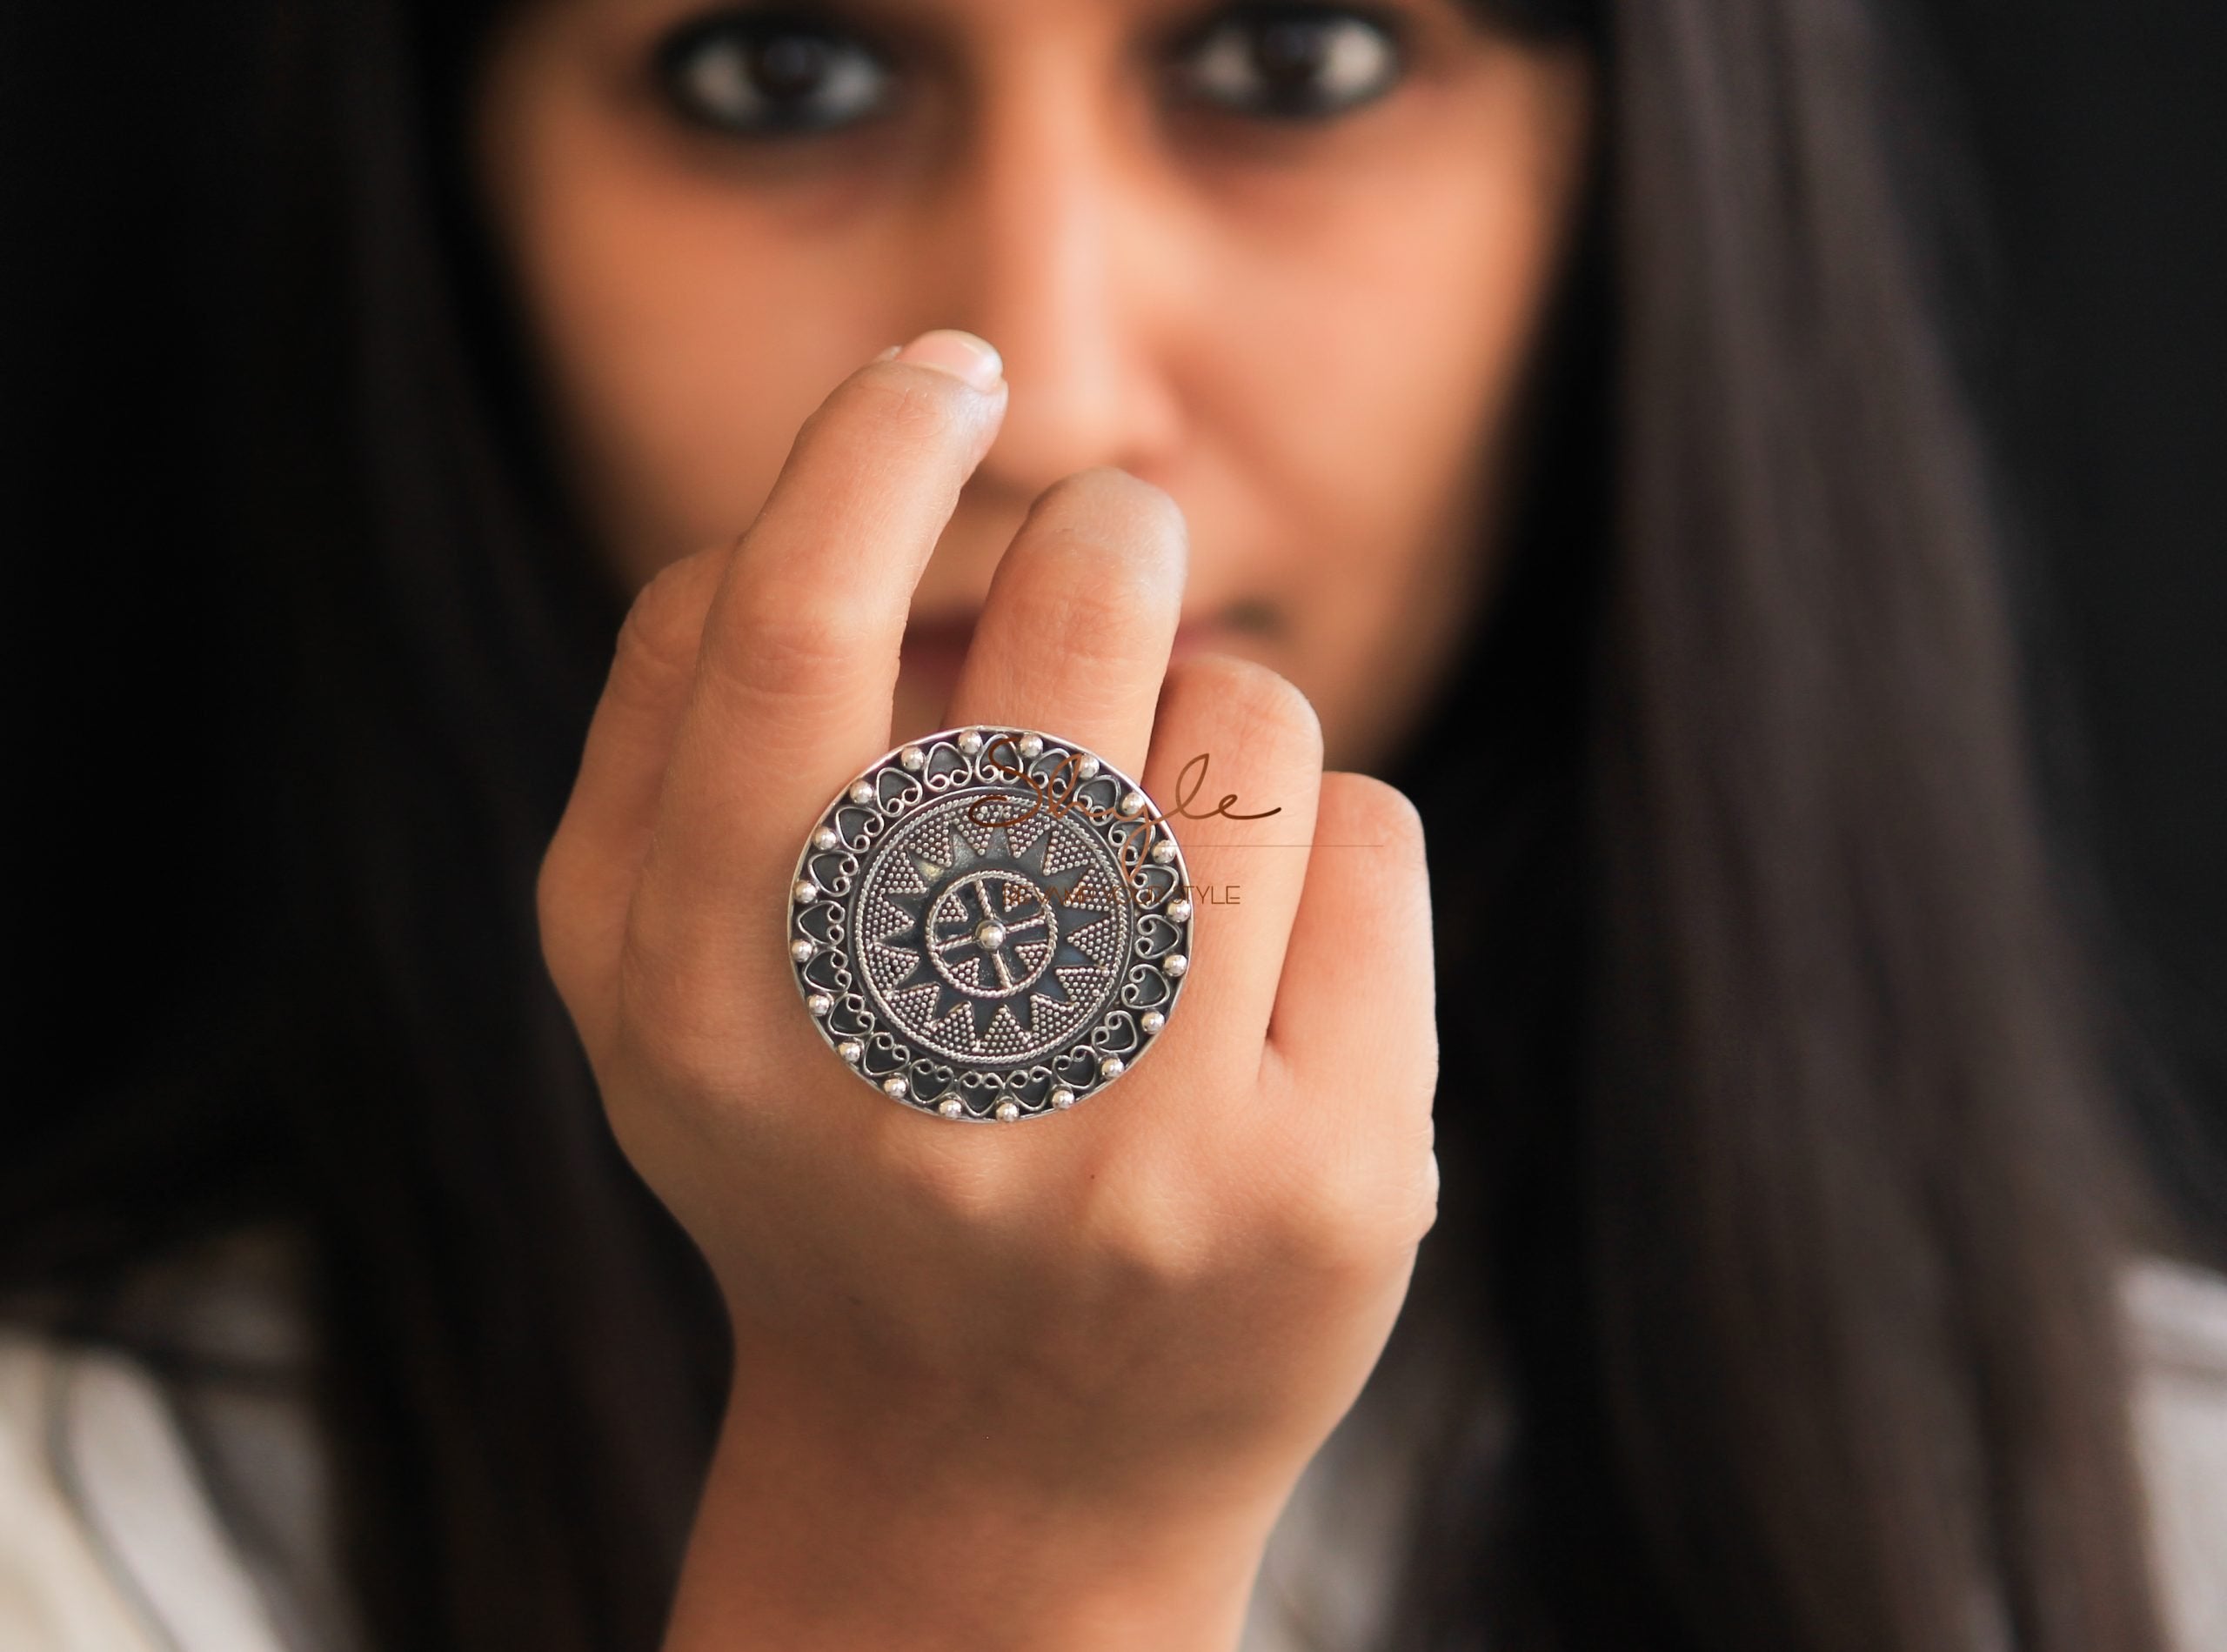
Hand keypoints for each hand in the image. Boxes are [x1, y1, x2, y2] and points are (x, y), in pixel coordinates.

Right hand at [537, 329, 1440, 1649]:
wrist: (989, 1467)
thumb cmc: (822, 1146)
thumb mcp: (658, 965)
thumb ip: (676, 709)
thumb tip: (855, 481)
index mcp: (709, 986)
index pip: (779, 619)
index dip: (872, 446)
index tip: (942, 371)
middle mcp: (919, 1064)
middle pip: (1075, 613)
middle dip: (1106, 543)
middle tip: (1104, 572)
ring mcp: (1143, 1139)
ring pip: (1250, 716)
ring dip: (1209, 733)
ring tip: (1151, 861)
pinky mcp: (1330, 1187)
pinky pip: (1374, 844)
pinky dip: (1319, 861)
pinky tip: (1246, 985)